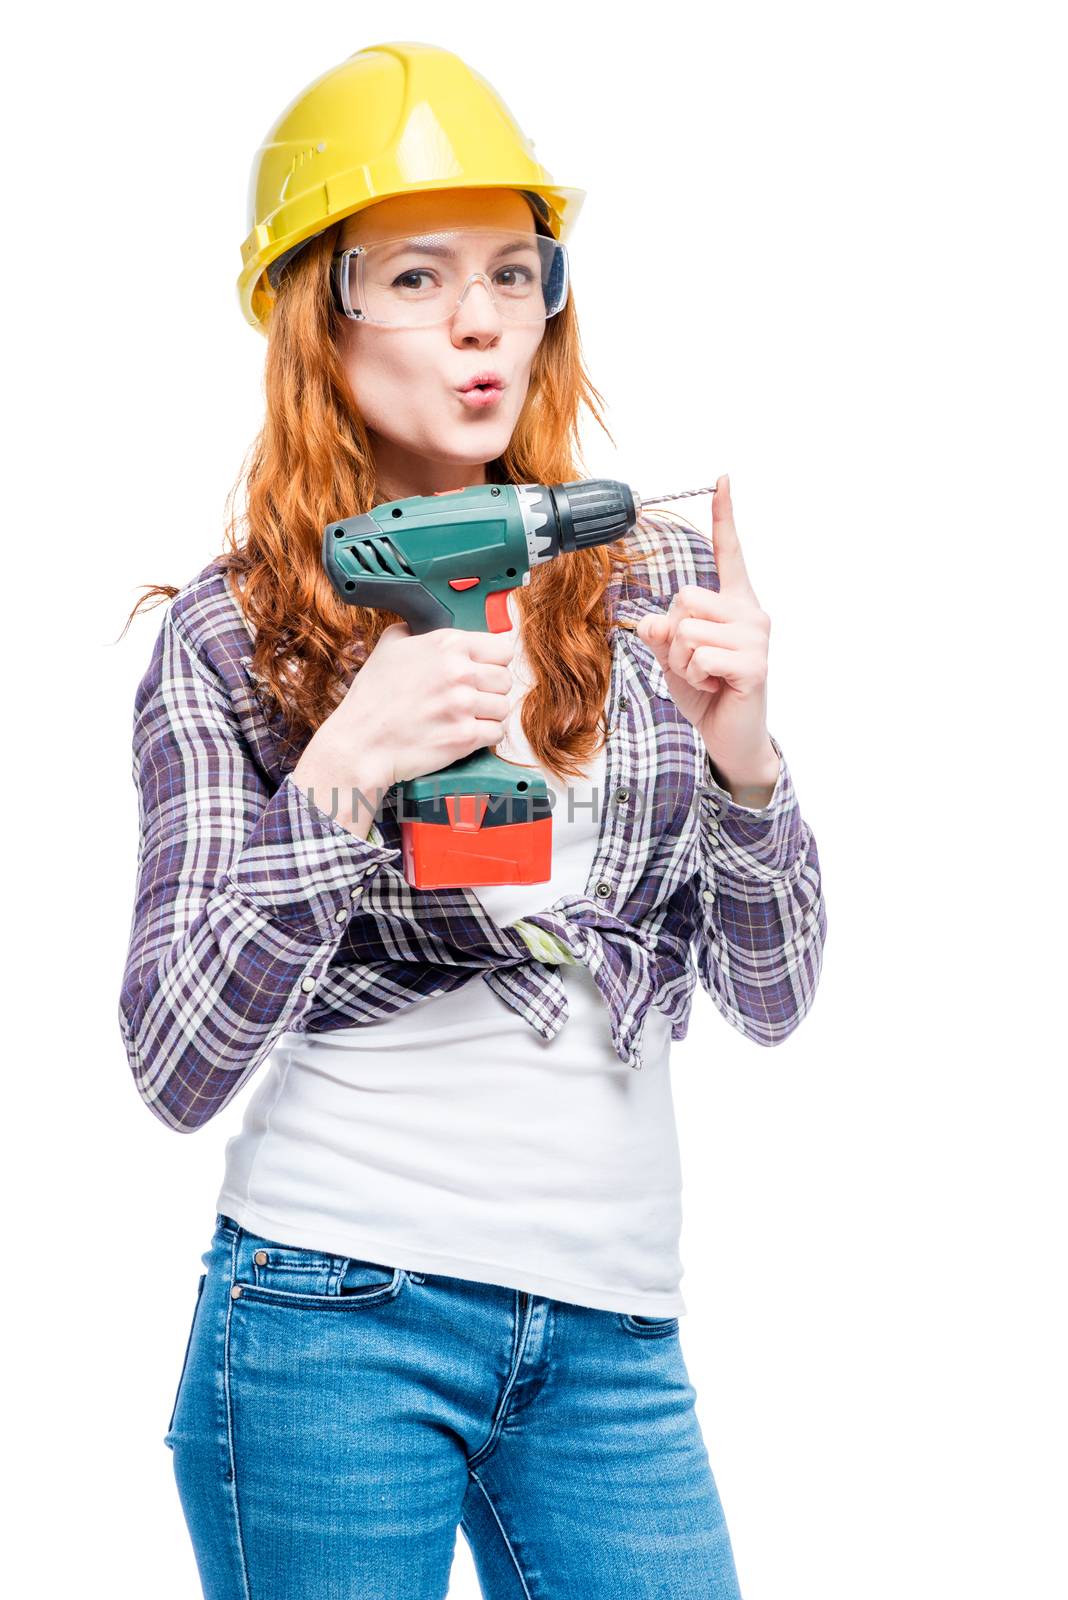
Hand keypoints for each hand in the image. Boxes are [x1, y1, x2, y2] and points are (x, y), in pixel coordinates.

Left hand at [635, 475, 779, 797]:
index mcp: (735, 604)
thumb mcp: (675, 657)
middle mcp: (751, 613)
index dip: (724, 517)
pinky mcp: (754, 663)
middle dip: (674, 634)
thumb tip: (652, 620)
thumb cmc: (708, 693)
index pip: (729, 554)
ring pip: (687, 629)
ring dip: (682, 660)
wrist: (731, 737)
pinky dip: (694, 676)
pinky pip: (699, 656)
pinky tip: (715, 687)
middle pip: (685, 597)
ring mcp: (755, 638)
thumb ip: (662, 632)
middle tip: (693, 662)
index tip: (722, 480)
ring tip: (705, 676)